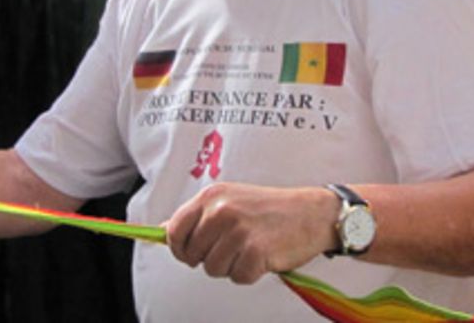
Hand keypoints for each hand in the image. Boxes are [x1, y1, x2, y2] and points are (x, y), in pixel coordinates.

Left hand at [163, 183, 339, 283]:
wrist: (311, 212)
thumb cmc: (268, 209)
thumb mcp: (228, 200)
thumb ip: (197, 216)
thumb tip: (162, 231)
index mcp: (211, 197)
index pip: (174, 231)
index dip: (179, 248)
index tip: (188, 253)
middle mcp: (221, 211)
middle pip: (193, 255)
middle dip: (210, 259)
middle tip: (232, 249)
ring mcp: (238, 231)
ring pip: (214, 269)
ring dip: (231, 267)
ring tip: (249, 250)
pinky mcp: (256, 251)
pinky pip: (238, 278)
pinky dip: (250, 273)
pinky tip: (262, 257)